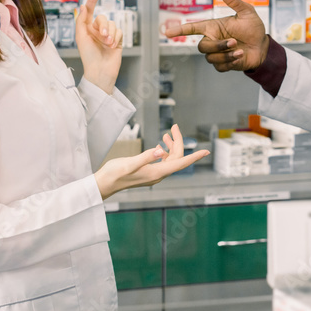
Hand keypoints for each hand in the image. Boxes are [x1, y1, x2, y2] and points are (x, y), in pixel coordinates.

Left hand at [76, 0, 122, 94]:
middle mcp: (97, 30)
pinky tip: (112, 46)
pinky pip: (120, 31)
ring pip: (112, 24)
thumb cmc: (88, 56)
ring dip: (110, 33)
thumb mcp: (80, 37)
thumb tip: (83, 6)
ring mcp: (108, 34)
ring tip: (107, 44)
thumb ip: (81, 20)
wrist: (100, 70)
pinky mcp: (117, 40)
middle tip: (103, 36)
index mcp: (86, 28)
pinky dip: (116, 37)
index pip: (89, 10)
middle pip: (103, 18)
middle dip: (103, 26)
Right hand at [94, 125, 208, 198]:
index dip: (194, 157)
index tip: (206, 152)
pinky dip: (165, 151)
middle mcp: (158, 175)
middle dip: (178, 142)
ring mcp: (153, 174)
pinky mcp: (148, 172)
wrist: (104, 184)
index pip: (180, 163)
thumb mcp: (130, 163)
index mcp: (157, 173)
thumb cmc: (115, 174)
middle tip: (174, 126)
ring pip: (170, 159)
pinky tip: (161, 145)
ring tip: (169, 133)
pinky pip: (163, 161)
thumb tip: (161, 151)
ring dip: (172, 146)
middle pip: (176, 158)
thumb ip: (146, 157)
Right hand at [163, 0, 268, 71]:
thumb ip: (233, 1)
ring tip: (240, 50)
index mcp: (213, 27)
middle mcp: (213, 40)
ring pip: (211, 58)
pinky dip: (230, 62)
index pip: (192, 28)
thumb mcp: (246, 12)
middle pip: (202, 46)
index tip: (166, 32)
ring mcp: (217, 53)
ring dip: (227, 55)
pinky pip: (220, 66)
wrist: (263, 47)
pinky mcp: (223, 64)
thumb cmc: (254, 28)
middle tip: (233, 42)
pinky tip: (240, 57)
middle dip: (218, 46)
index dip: (179, 30)